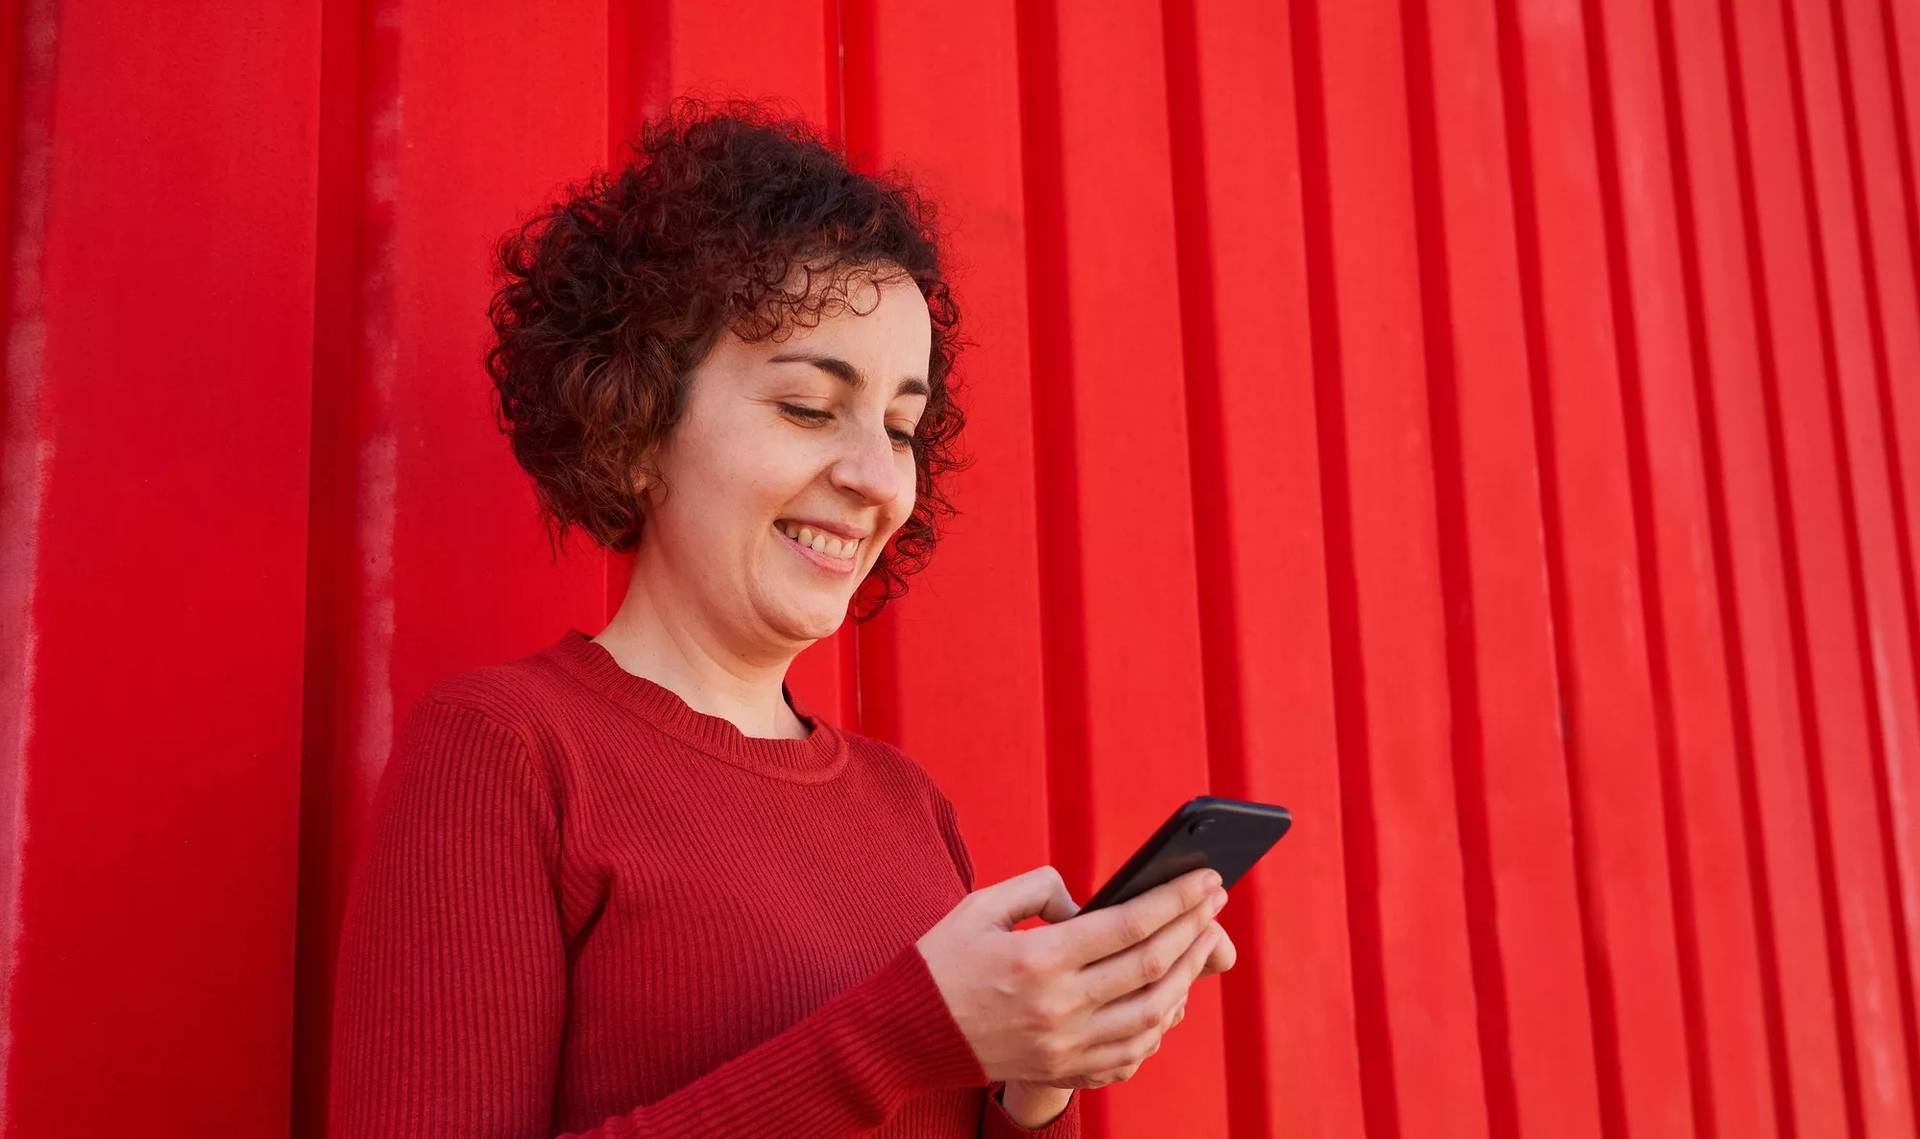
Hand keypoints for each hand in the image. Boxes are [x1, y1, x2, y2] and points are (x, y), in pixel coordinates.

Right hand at [915, 865, 1226, 1089]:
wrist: (906, 1035)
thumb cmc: (942, 962)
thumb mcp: (981, 906)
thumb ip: (1040, 889)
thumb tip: (1090, 901)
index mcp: (1039, 959)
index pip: (1131, 924)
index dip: (1178, 899)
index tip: (1207, 879)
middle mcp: (1059, 1007)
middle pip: (1152, 966)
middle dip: (1195, 927)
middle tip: (1216, 901)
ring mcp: (1066, 1047)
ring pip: (1154, 1014)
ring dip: (1190, 975)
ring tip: (1202, 943)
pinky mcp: (1064, 1070)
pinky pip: (1133, 1052)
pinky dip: (1162, 1023)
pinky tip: (1170, 996)